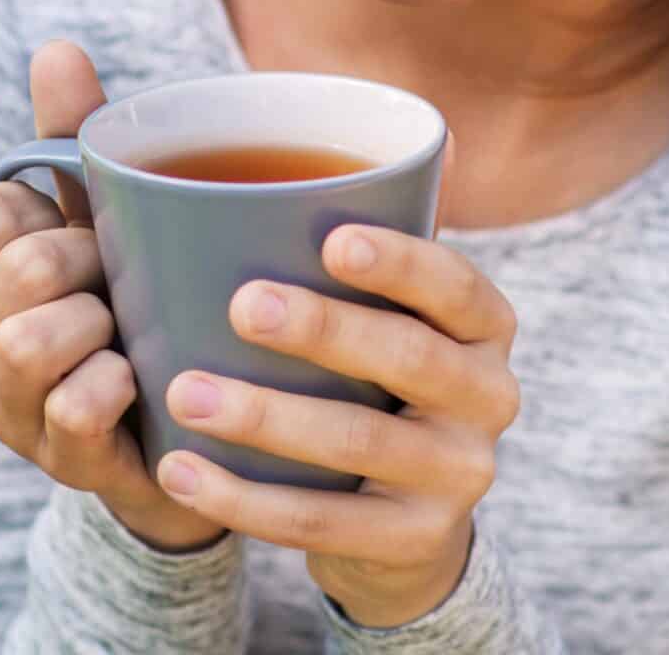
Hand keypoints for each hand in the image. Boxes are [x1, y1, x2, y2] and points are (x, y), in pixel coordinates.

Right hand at [0, 40, 227, 552]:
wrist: (175, 427)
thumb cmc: (121, 306)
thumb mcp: (96, 219)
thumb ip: (69, 141)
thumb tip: (58, 49)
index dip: (53, 211)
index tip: (82, 234)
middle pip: (22, 267)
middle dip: (91, 264)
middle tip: (118, 287)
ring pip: (34, 338)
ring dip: (104, 325)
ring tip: (124, 335)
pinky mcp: (50, 463)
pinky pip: (79, 402)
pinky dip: (122, 384)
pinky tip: (138, 384)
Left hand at [151, 211, 521, 627]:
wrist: (397, 526)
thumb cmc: (367, 375)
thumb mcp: (385, 306)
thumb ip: (367, 223)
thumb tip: (380, 125)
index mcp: (484, 325)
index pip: (458, 285)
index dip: (401, 262)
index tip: (330, 238)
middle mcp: (490, 397)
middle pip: (411, 359)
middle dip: (326, 329)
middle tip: (240, 304)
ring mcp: (458, 476)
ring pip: (360, 442)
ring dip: (267, 417)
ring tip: (183, 391)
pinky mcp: (413, 542)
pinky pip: (322, 521)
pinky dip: (243, 499)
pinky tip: (178, 470)